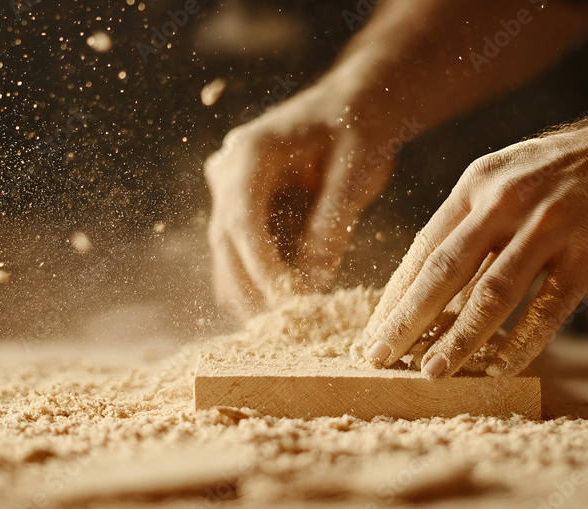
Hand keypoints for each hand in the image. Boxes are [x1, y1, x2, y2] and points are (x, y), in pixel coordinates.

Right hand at [205, 83, 398, 317]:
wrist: (359, 101)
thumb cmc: (360, 126)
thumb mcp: (354, 173)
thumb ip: (331, 224)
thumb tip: (312, 283)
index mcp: (251, 153)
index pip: (242, 220)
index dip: (259, 267)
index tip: (282, 302)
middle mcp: (230, 170)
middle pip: (227, 240)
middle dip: (250, 287)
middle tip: (277, 328)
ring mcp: (233, 188)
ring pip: (229, 250)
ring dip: (251, 288)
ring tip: (279, 325)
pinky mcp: (246, 205)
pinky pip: (245, 248)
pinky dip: (261, 275)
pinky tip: (282, 304)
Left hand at [357, 116, 587, 377]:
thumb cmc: (578, 168)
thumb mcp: (513, 176)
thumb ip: (477, 220)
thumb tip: (436, 276)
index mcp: (477, 186)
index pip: (423, 250)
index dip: (394, 296)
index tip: (372, 331)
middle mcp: (504, 204)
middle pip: (441, 273)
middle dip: (404, 321)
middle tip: (376, 357)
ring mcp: (548, 228)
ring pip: (489, 295)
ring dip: (457, 339)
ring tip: (431, 372)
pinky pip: (546, 309)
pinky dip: (520, 344)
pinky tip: (498, 369)